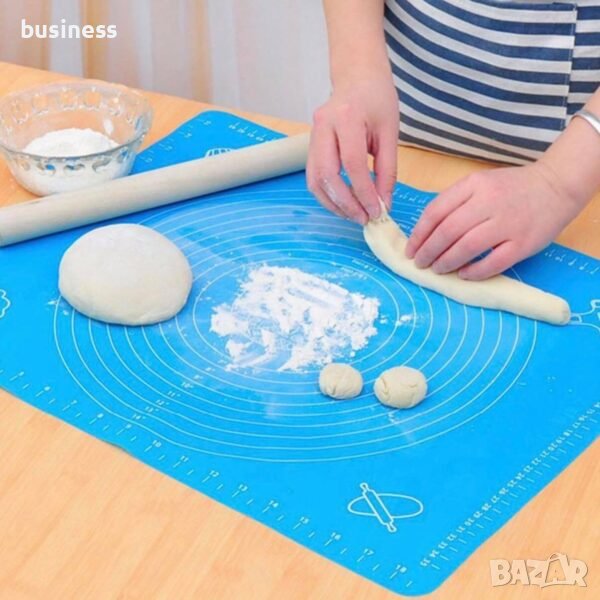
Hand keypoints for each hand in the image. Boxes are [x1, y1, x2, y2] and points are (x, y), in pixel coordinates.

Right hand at [307, 74, 398, 224]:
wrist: (356, 76)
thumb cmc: (377, 99)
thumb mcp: (390, 132)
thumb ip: (387, 170)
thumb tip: (384, 203)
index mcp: (346, 117)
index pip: (352, 163)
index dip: (364, 192)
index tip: (377, 210)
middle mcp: (323, 126)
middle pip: (327, 175)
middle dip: (346, 203)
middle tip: (364, 218)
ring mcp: (312, 135)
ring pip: (315, 180)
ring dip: (333, 203)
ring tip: (354, 215)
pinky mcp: (309, 145)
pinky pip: (313, 177)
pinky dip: (327, 195)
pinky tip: (343, 204)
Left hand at [405, 162, 583, 279]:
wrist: (556, 186)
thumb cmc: (511, 188)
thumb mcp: (479, 183)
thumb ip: (455, 202)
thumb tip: (425, 231)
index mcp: (473, 185)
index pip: (436, 211)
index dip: (419, 234)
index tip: (410, 249)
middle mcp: (489, 202)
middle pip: (448, 231)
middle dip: (428, 251)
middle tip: (420, 263)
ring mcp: (508, 223)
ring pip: (467, 247)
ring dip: (446, 262)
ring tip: (437, 270)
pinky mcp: (523, 243)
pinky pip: (493, 262)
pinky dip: (474, 272)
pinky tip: (463, 275)